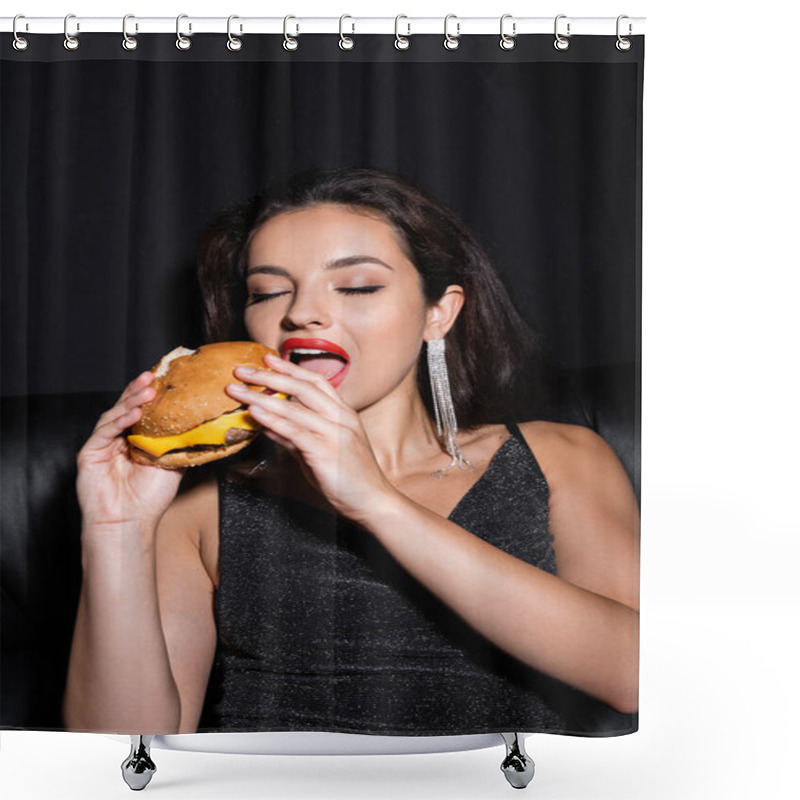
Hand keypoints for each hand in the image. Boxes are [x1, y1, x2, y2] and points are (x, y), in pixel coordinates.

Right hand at [76, 371, 184, 527]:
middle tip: (153, 375)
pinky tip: (134, 412)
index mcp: (137, 439)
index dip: (152, 394)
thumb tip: (204, 426)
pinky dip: (120, 419)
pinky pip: (105, 430)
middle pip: (127, 406)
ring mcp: (103, 444)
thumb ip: (180, 443)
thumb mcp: (173, 464)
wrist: (130, 522)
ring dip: (132, 400)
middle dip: (140, 390)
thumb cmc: (150, 497)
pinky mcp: (89, 452)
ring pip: (116, 414)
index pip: (143, 410)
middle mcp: (119, 438)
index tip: (165, 378)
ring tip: (148, 389)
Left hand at [226, 354, 394, 523]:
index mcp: (344, 414)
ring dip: (261, 395)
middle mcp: (341, 418)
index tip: (268, 360)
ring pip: (295, 407)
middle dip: (270, 375)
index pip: (317, 382)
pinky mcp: (327, 451)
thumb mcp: (320, 452)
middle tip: (243, 370)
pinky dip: (272, 419)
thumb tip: (269, 426)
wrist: (373, 502)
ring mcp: (335, 433)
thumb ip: (296, 437)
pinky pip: (295, 431)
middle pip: (303, 387)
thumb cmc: (350, 480)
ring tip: (238, 390)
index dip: (291, 369)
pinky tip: (255, 412)